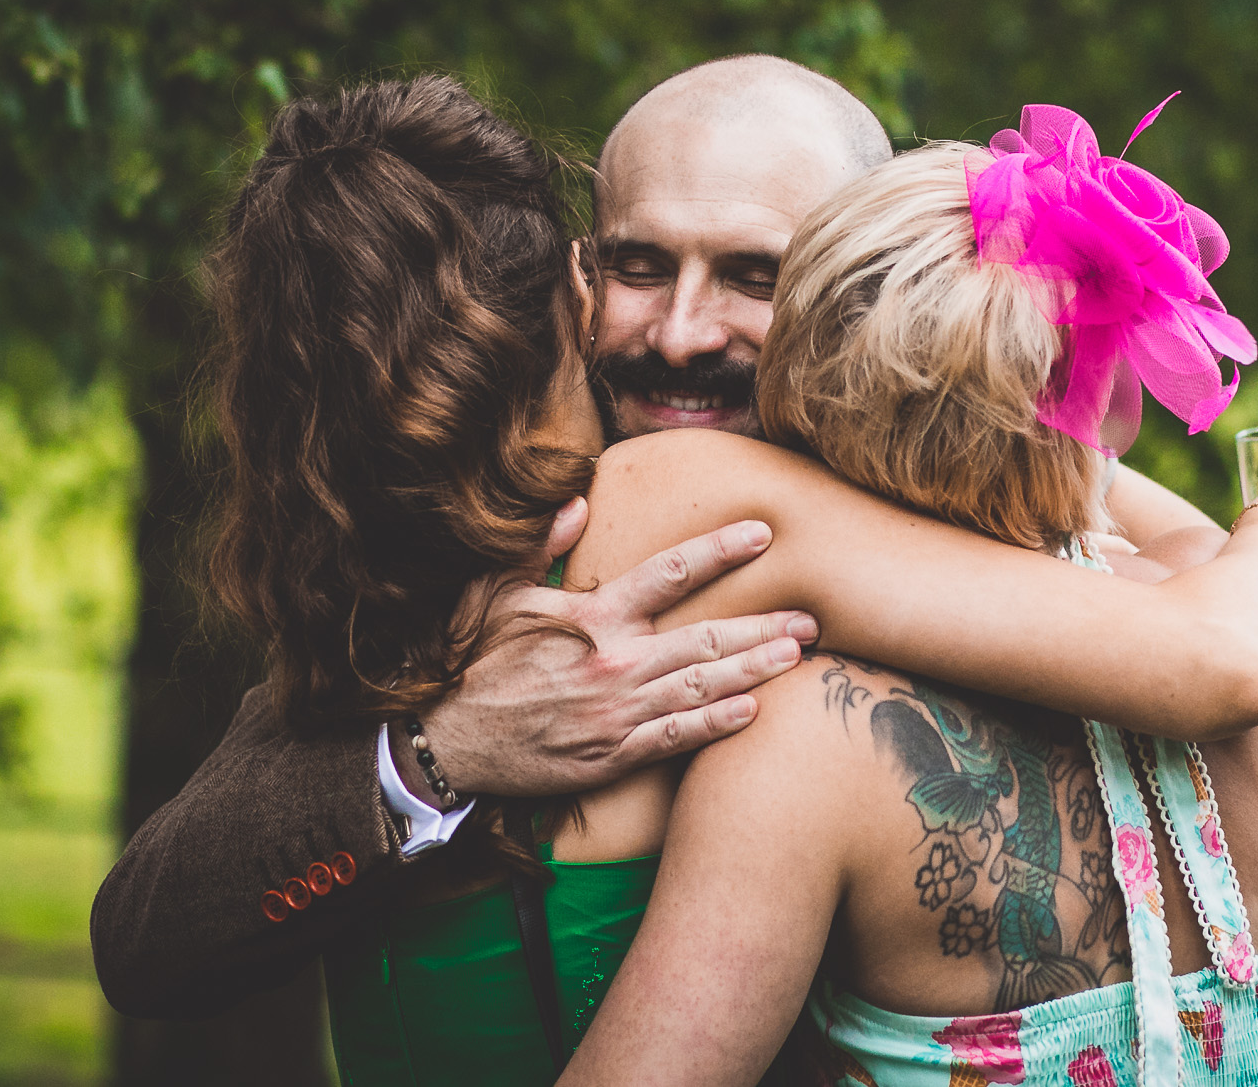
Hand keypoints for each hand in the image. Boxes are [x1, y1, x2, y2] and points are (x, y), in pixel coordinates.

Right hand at [417, 499, 817, 798]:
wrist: (445, 741)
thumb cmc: (470, 662)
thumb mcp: (493, 592)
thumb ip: (541, 547)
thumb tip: (578, 503)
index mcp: (592, 616)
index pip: (672, 573)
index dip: (722, 551)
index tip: (762, 534)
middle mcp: (615, 662)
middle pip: (707, 637)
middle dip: (765, 625)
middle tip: (811, 617)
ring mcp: (618, 712)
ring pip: (704, 686)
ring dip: (756, 670)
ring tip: (799, 656)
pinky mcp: (614, 755)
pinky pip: (679, 737)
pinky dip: (719, 723)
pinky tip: (753, 710)